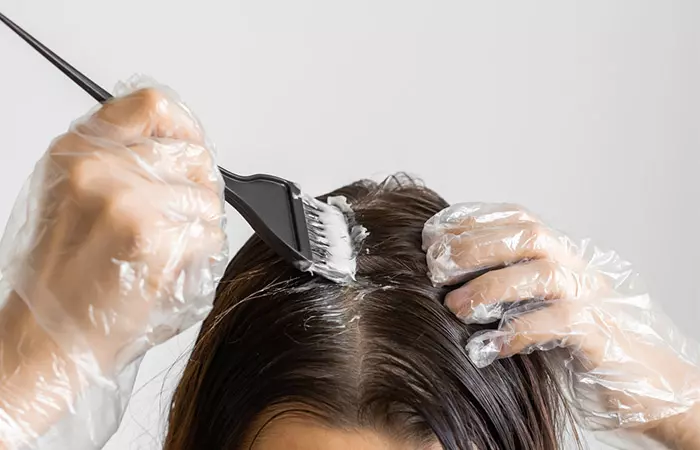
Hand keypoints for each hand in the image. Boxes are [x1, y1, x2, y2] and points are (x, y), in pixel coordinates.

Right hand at [0, 80, 227, 447]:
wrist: (50, 334)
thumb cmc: (62, 273)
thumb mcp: (71, 195)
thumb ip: (118, 160)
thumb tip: (177, 143)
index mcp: (78, 151)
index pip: (152, 105)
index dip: (184, 126)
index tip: (190, 148)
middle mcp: (102, 169)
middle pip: (194, 155)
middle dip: (197, 189)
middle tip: (174, 218)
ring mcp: (130, 204)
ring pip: (209, 199)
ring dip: (199, 227)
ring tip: (163, 250)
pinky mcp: (157, 241)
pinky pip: (212, 235)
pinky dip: (202, 256)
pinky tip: (168, 268)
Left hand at [423, 203, 699, 446]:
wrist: (639, 380)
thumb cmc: (574, 342)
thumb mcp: (534, 305)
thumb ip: (503, 286)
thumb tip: (441, 280)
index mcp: (557, 255)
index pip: (514, 218)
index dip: (470, 220)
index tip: (430, 235)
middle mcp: (575, 267)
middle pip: (527, 234)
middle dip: (474, 246)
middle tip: (435, 269)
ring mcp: (590, 298)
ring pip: (543, 273)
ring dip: (491, 287)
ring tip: (454, 307)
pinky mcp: (599, 335)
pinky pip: (560, 322)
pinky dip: (519, 331)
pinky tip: (487, 347)